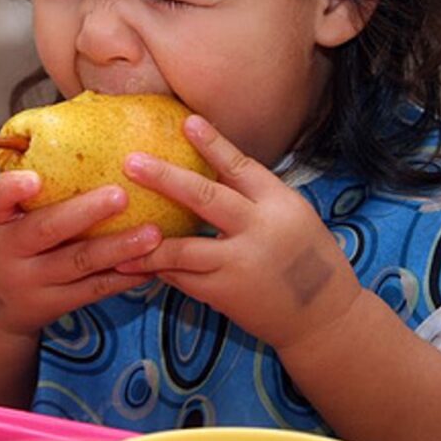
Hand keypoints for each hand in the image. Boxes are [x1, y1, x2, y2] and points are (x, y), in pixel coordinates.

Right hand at [0, 170, 160, 337]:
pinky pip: (94, 290)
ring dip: (118, 247)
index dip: (12, 188)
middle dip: (85, 213)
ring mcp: (31, 281)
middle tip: (121, 195)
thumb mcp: (5, 215)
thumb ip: (30, 180)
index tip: (35, 179)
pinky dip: (125, 276)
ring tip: (153, 234)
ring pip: (79, 263)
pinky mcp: (54, 304)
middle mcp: (7, 251)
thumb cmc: (11, 240)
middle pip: (45, 230)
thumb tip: (85, 113)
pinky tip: (152, 264)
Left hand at [116, 115, 361, 350]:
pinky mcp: (226, 294)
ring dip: (146, 242)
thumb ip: (255, 194)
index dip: (213, 143)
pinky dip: (158, 268)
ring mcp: (241, 264)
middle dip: (165, 178)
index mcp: (280, 204)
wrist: (326, 320)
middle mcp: (260, 231)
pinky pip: (182, 278)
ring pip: (183, 249)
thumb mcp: (293, 216)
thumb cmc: (307, 260)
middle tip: (131, 162)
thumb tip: (210, 161)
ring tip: (113, 235)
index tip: (187, 120)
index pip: (241, 166)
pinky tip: (132, 261)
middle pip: (206, 198)